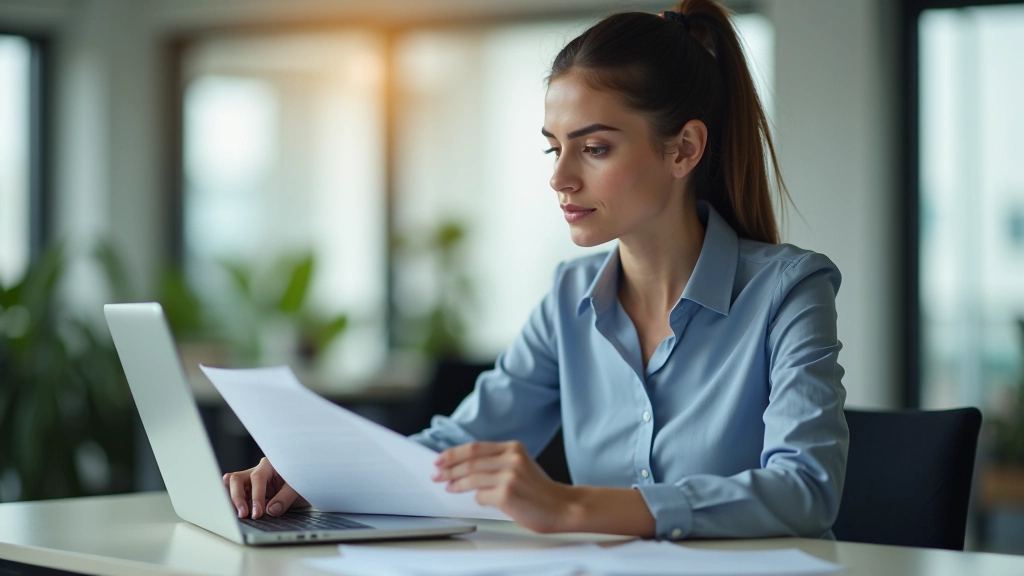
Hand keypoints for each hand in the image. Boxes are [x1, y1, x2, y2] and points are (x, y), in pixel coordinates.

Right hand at [223, 457, 308, 518]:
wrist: (306, 479)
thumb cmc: (301, 479)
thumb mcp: (298, 487)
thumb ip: (285, 498)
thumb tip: (271, 510)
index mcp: (270, 464)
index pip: (257, 479)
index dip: (256, 497)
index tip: (257, 513)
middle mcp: (257, 469)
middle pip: (237, 479)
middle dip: (238, 498)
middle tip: (243, 515)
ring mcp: (251, 478)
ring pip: (233, 484)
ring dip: (233, 500)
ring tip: (238, 515)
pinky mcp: (249, 488)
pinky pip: (236, 491)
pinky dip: (232, 500)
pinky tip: (235, 511)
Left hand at [432, 441, 577, 532]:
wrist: (562, 507)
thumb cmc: (538, 490)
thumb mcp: (520, 466)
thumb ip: (497, 462)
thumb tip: (463, 467)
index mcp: (514, 448)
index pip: (475, 447)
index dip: (453, 453)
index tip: (439, 460)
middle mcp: (512, 458)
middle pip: (470, 460)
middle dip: (449, 468)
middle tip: (437, 475)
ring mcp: (509, 476)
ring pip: (472, 477)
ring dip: (456, 483)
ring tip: (448, 487)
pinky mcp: (507, 494)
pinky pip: (481, 496)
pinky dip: (477, 498)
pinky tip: (479, 500)